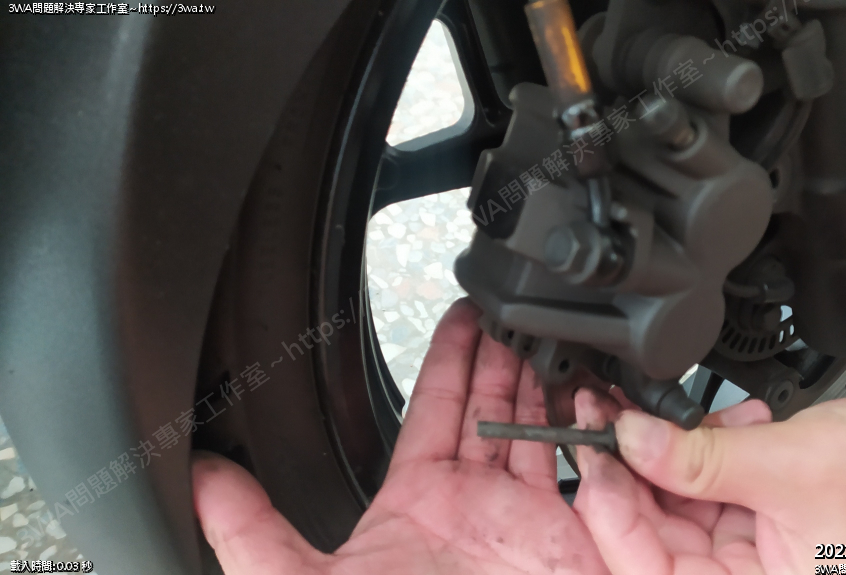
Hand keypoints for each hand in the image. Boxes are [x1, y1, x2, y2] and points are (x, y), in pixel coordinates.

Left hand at [192, 299, 609, 574]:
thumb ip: (251, 531)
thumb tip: (199, 478)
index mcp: (416, 504)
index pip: (433, 409)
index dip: (449, 359)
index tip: (461, 318)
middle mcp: (472, 504)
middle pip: (490, 407)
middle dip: (501, 355)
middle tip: (512, 308)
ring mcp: (521, 517)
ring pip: (537, 429)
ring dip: (543, 382)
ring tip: (549, 335)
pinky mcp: (561, 531)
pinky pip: (579, 465)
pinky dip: (583, 428)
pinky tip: (584, 393)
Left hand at [576, 391, 845, 574]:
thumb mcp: (791, 468)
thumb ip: (702, 459)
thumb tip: (628, 439)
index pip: (649, 567)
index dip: (611, 507)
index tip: (592, 448)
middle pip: (657, 533)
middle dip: (637, 469)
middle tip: (613, 413)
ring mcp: (757, 552)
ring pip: (680, 504)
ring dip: (678, 452)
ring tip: (689, 413)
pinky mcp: (766, 519)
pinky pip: (715, 485)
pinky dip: (713, 448)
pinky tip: (732, 422)